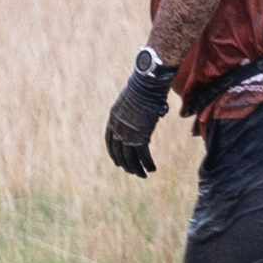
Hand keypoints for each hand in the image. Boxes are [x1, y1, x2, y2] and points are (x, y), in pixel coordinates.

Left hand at [106, 49, 174, 176]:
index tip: (118, 162)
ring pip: (129, 157)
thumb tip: (153, 113)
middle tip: (133, 172)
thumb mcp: (133, 102)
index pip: (110, 142)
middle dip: (125, 164)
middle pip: (118, 152)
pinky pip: (142, 155)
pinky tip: (152, 169)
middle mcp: (117, 129)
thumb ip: (137, 113)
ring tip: (143, 175)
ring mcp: (127, 134)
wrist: (145, 87)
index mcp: (112, 120)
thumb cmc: (142, 90)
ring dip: (136, 168)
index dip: (114, 153)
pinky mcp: (139, 136)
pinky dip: (147, 164)